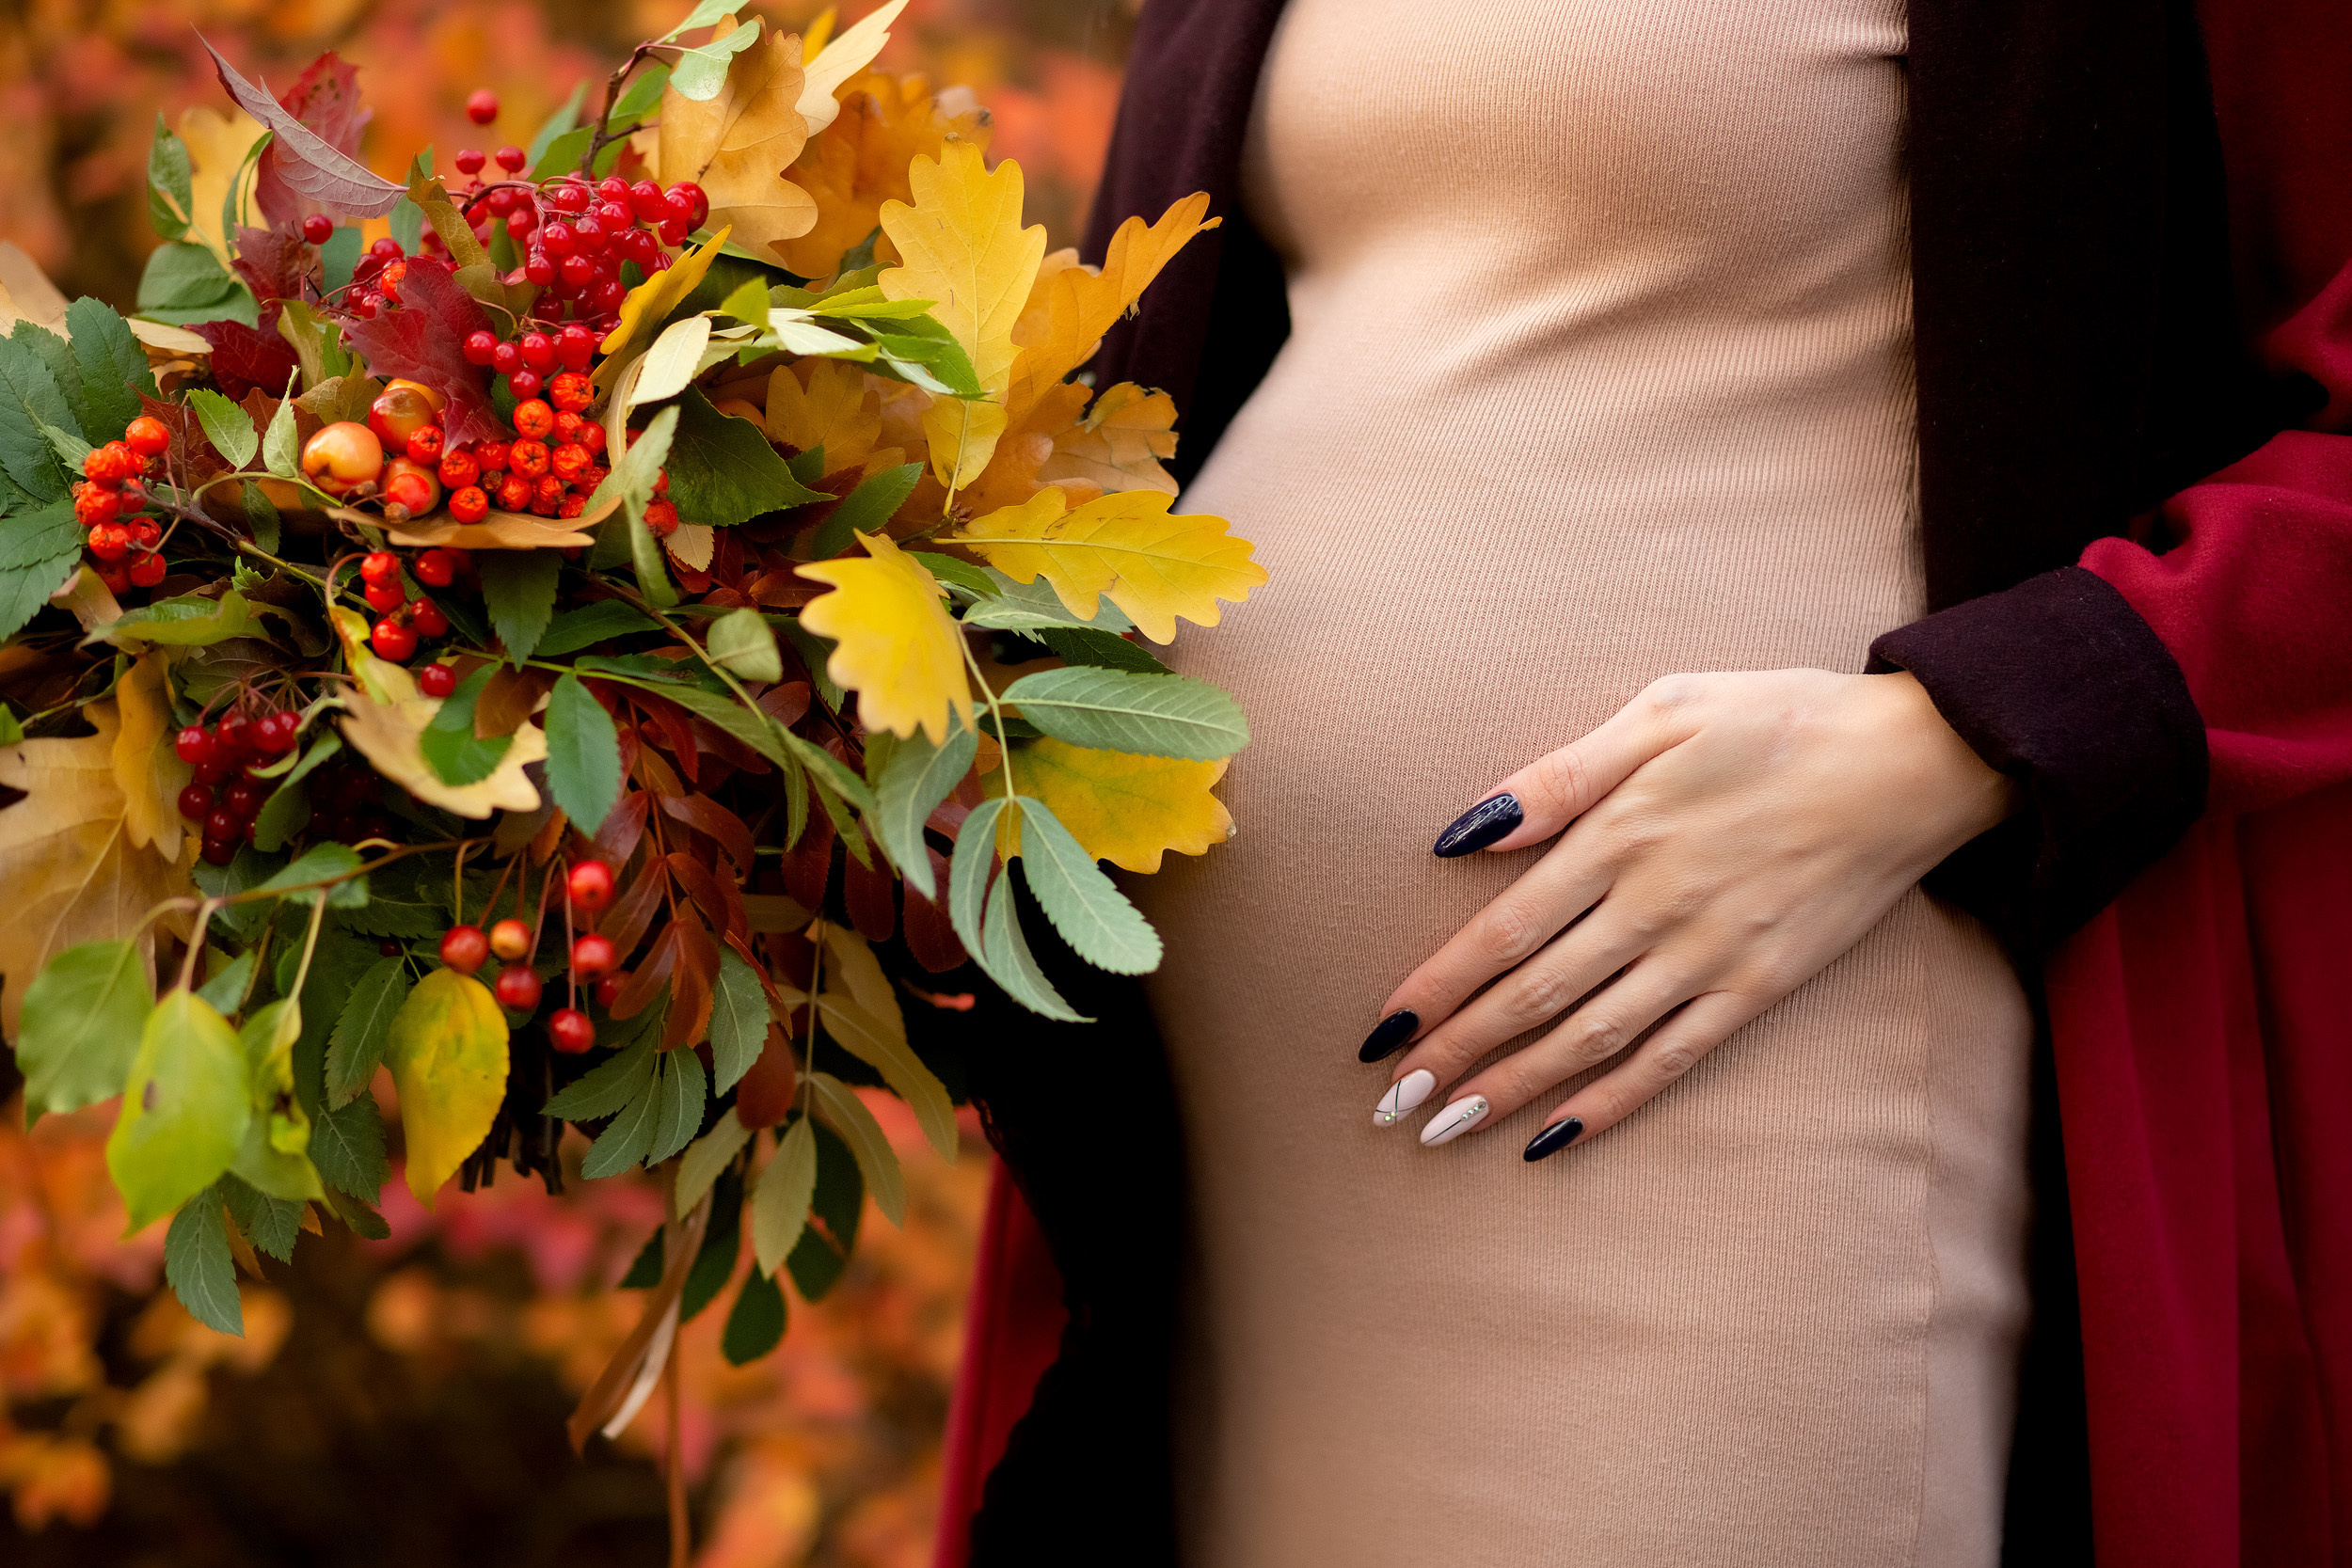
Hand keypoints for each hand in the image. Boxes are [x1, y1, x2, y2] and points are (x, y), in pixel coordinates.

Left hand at [1365, 669, 2018, 1157]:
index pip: (1502, 932)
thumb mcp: (1662, 709)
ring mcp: (1707, 955)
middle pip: (1531, 998)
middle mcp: (1653, 906)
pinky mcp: (1758, 988)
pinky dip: (1608, 1104)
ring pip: (1588, 1041)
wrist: (1914, 761)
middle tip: (1388, 1103)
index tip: (1380, 1032)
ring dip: (1509, 1090)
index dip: (1436, 987)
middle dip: (1452, 1055)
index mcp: (1619, 835)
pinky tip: (1553, 1138)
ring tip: (1442, 1129)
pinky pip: (1670, 1059)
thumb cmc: (1778, 719)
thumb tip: (1466, 833)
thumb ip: (1559, 776)